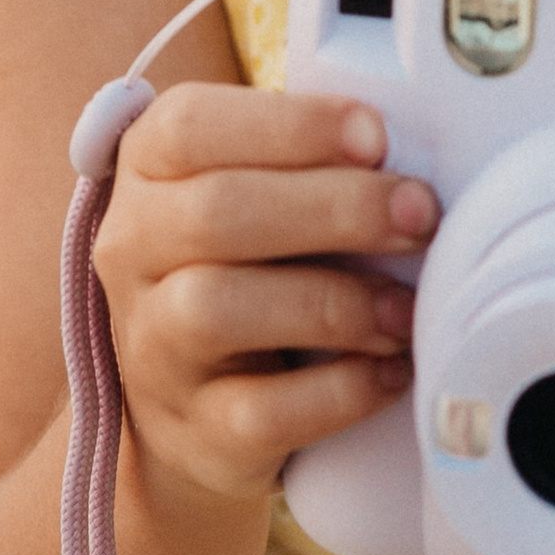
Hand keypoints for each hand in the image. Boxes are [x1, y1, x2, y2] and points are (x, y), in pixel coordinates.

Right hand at [91, 86, 436, 510]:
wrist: (200, 408)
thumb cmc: (257, 264)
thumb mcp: (263, 193)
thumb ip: (314, 161)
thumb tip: (417, 145)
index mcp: (149, 169)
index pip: (192, 127)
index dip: (292, 125)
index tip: (376, 137)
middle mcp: (133, 250)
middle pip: (217, 212)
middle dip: (337, 208)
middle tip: (421, 214)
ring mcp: (153, 345)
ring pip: (217, 308)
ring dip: (334, 302)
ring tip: (405, 308)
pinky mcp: (195, 429)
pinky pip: (261, 411)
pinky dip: (340, 390)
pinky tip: (391, 371)